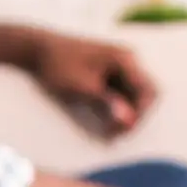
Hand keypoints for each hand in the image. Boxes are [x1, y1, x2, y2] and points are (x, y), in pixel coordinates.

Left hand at [27, 31, 157, 136]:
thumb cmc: (58, 66)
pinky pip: (122, 96)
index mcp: (124, 59)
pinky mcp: (110, 76)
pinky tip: (105, 124)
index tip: (121, 132)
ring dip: (125, 115)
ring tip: (108, 133)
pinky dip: (116, 110)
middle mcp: (127, 61)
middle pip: (144, 95)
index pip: (148, 91)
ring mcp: (120, 68)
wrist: (38, 50)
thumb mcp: (81, 87)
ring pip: (134, 97)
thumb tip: (129, 121)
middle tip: (114, 136)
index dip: (139, 114)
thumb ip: (106, 103)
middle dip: (134, 117)